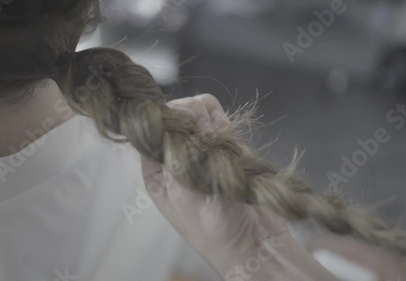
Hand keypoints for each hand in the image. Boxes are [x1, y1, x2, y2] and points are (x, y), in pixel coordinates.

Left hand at [140, 94, 337, 280]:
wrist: (253, 242)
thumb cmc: (213, 229)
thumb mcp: (185, 192)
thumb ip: (180, 151)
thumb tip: (184, 112)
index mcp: (157, 169)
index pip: (152, 127)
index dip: (168, 119)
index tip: (186, 125)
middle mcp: (175, 156)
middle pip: (177, 114)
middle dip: (193, 120)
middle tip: (207, 142)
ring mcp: (200, 149)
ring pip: (198, 112)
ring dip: (210, 122)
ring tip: (219, 146)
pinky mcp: (223, 146)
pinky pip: (218, 120)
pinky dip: (223, 123)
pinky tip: (228, 140)